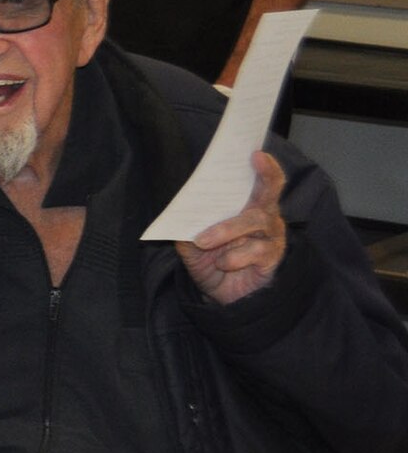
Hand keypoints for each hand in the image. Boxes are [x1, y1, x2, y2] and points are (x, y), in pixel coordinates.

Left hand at [177, 151, 286, 303]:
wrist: (223, 300)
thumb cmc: (213, 265)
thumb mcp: (193, 249)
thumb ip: (187, 232)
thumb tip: (179, 216)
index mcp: (246, 210)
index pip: (261, 184)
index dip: (264, 167)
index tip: (256, 152)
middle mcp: (264, 218)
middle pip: (269, 193)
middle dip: (265, 175)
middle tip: (256, 159)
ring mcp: (271, 237)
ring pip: (256, 220)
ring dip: (227, 229)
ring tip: (204, 242)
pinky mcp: (272, 258)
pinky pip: (257, 250)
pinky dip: (235, 256)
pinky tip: (223, 263)